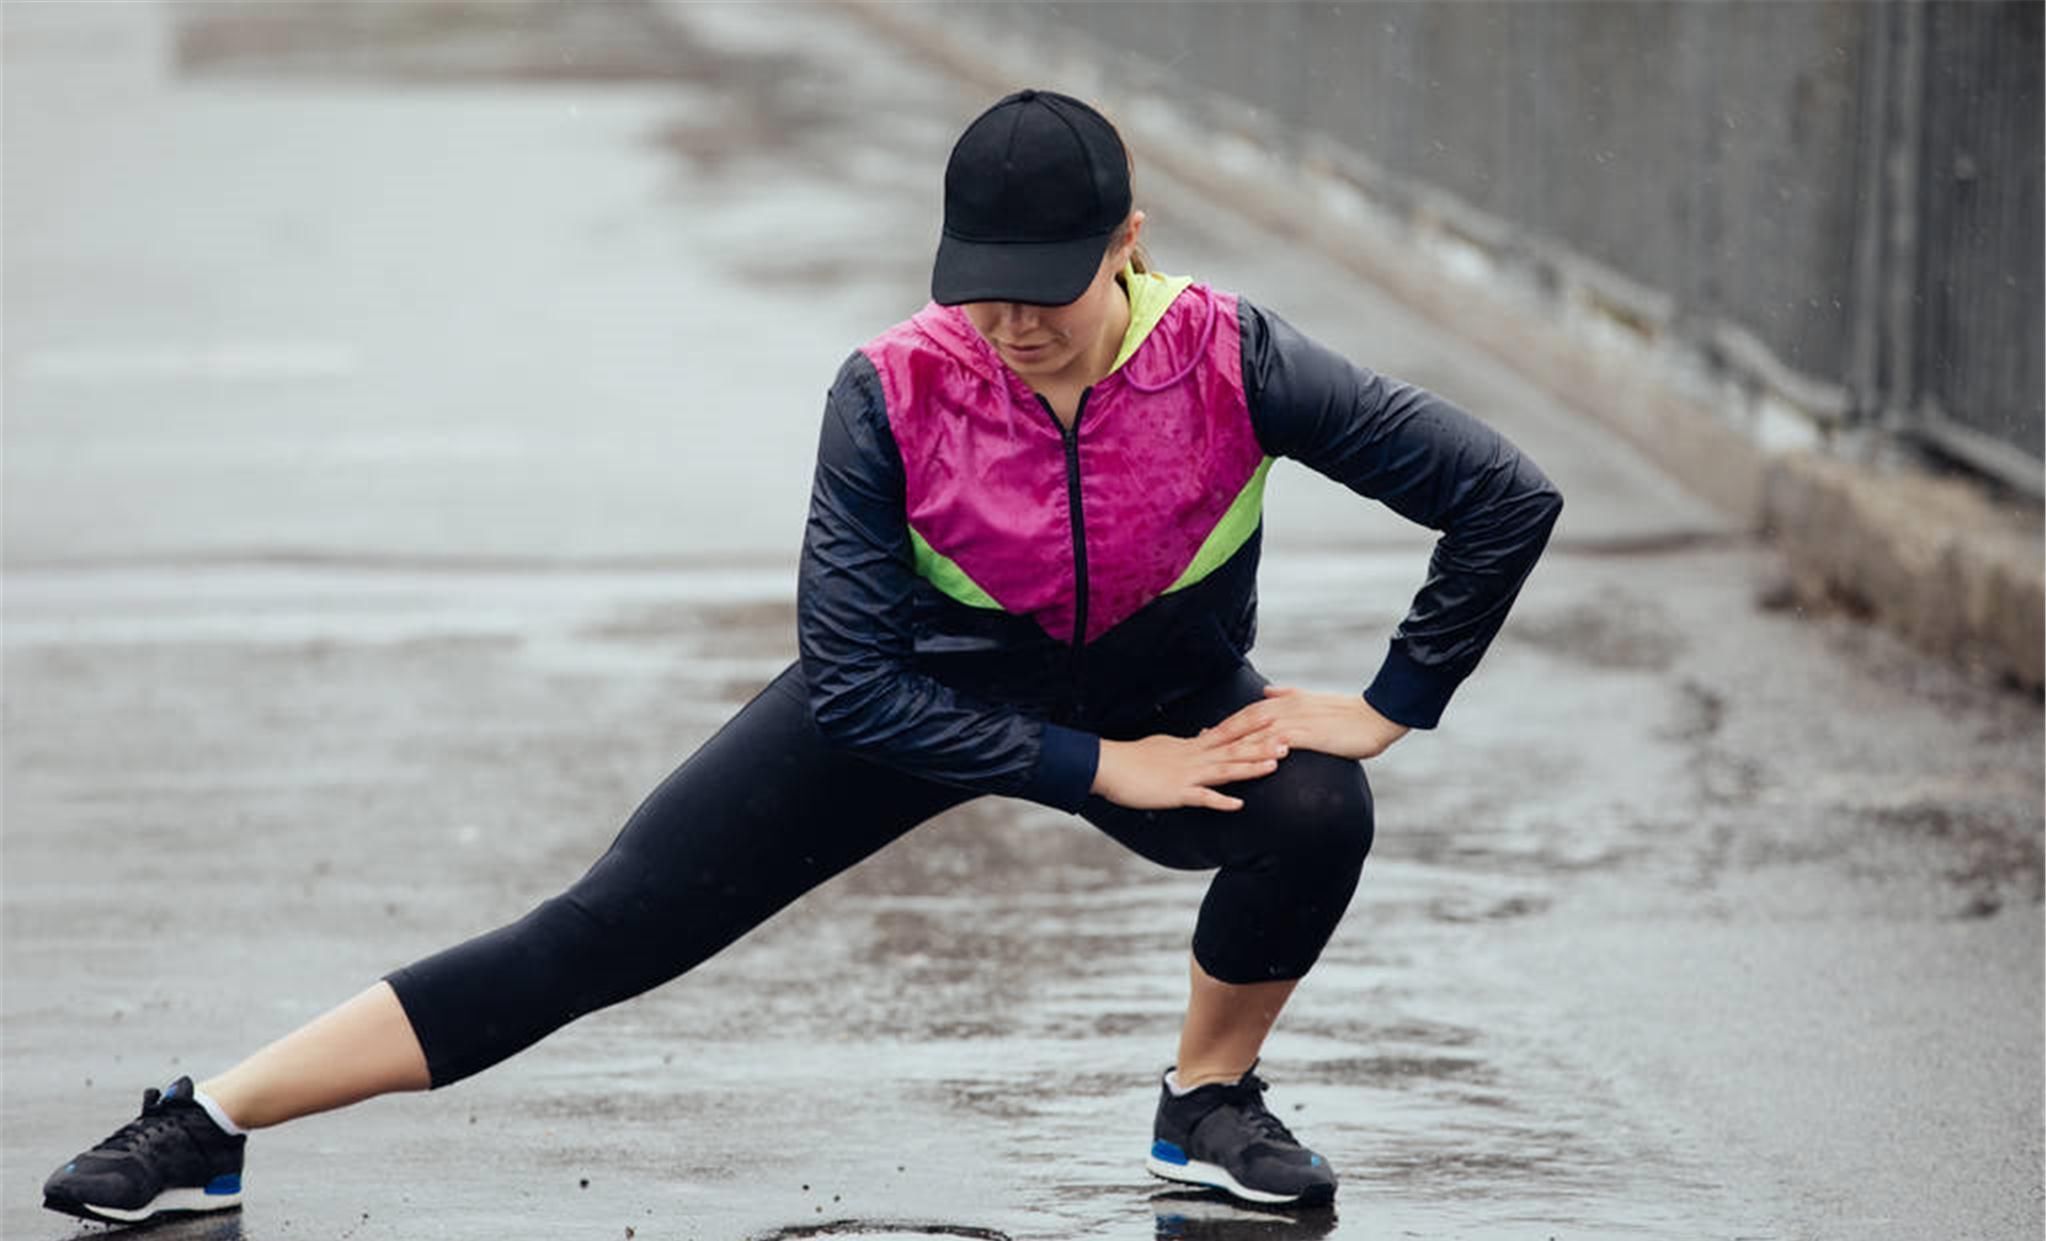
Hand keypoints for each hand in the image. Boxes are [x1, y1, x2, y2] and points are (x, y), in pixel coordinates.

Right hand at [1091, 716, 1289, 811]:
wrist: (1106, 765)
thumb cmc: (1132, 758)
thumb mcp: (1164, 746)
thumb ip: (1187, 744)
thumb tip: (1202, 737)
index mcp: (1192, 745)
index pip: (1228, 733)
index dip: (1253, 726)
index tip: (1276, 717)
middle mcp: (1194, 756)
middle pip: (1234, 748)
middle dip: (1263, 744)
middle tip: (1290, 739)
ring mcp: (1186, 773)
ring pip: (1224, 769)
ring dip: (1250, 767)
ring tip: (1275, 764)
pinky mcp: (1175, 792)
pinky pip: (1201, 797)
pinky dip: (1220, 801)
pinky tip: (1238, 804)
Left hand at [1212, 686, 1410, 760]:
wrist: (1375, 716)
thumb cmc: (1347, 713)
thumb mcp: (1312, 700)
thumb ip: (1288, 695)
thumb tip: (1268, 690)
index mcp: (1286, 700)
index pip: (1248, 711)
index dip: (1226, 722)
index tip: (1206, 732)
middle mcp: (1285, 706)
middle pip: (1244, 720)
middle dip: (1220, 732)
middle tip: (1197, 744)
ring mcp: (1294, 719)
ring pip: (1256, 731)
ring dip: (1232, 743)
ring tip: (1212, 755)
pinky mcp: (1306, 733)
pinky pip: (1276, 742)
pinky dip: (1259, 750)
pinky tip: (1245, 761)